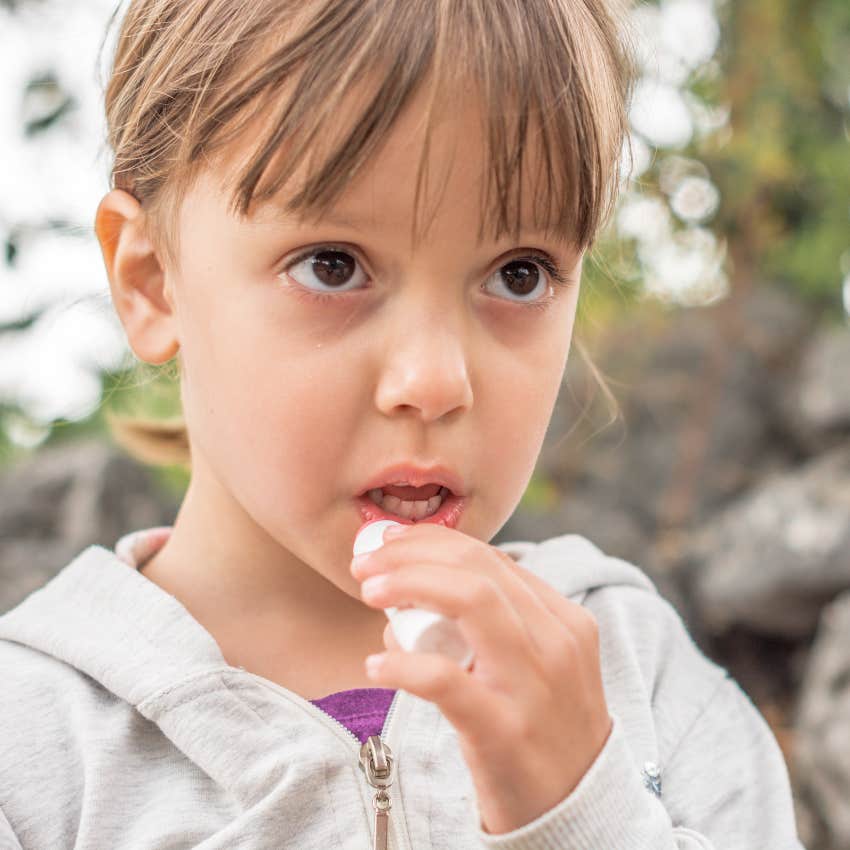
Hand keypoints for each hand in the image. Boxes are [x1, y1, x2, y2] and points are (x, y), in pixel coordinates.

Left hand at [350, 522, 613, 834]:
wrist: (579, 809)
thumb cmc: (543, 727)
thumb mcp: (542, 664)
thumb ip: (498, 624)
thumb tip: (415, 594)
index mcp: (564, 620)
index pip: (492, 558)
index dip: (432, 542)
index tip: (390, 545)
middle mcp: (556, 643)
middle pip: (477, 569)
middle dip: (412, 554)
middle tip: (366, 565)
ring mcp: (533, 685)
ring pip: (471, 601)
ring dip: (408, 585)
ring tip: (369, 593)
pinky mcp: (503, 730)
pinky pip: (445, 681)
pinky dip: (403, 664)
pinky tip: (376, 665)